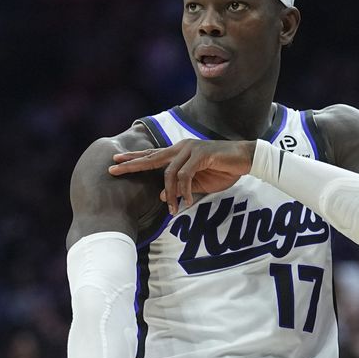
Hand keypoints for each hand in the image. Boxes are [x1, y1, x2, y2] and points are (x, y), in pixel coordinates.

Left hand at [108, 139, 255, 213]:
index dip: (134, 158)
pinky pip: (185, 176)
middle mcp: (181, 147)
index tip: (116, 161)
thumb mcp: (198, 184)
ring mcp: (190, 149)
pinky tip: (186, 202)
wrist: (245, 159)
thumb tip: (161, 196)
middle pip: (151, 157)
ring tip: (173, 210)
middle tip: (113, 169)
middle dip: (131, 164)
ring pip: (169, 173)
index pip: (151, 155)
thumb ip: (180, 188)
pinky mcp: (200, 154)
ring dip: (170, 194)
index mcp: (178, 152)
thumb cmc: (223, 169)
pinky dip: (184, 191)